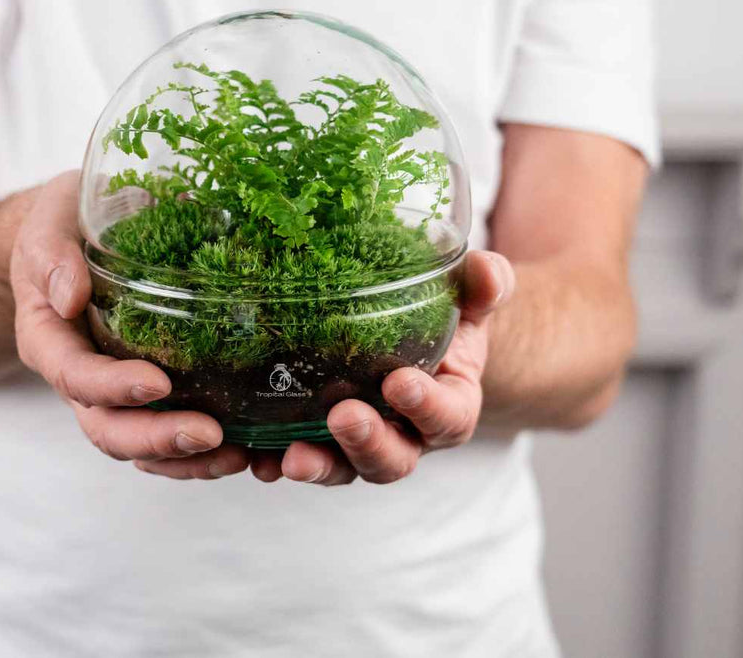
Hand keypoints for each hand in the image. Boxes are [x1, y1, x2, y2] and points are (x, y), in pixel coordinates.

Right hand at [10, 170, 250, 478]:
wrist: (79, 231)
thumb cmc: (64, 225)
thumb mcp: (48, 226)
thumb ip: (52, 256)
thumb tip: (71, 296)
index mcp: (49, 340)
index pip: (75, 376)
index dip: (113, 387)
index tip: (158, 382)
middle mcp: (79, 378)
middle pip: (109, 428)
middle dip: (157, 438)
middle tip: (209, 434)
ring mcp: (114, 392)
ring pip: (141, 445)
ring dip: (185, 459)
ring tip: (235, 455)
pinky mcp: (150, 391)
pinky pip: (169, 432)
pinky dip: (201, 452)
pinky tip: (243, 449)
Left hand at [246, 251, 514, 485]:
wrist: (419, 336)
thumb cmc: (447, 316)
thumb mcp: (470, 298)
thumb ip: (484, 286)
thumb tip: (487, 273)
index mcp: (450, 406)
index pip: (447, 418)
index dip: (426, 407)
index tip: (399, 382)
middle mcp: (407, 436)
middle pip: (392, 459)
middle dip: (367, 443)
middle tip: (343, 416)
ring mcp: (362, 443)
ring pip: (343, 468)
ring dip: (318, 465)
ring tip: (290, 457)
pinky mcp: (321, 440)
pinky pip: (300, 458)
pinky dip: (276, 462)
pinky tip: (255, 459)